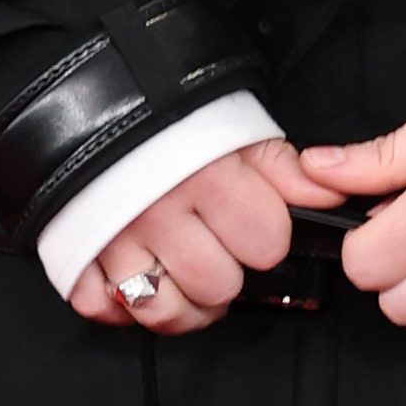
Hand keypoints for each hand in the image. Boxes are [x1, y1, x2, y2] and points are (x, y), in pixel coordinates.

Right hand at [63, 136, 314, 333]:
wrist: (88, 92)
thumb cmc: (172, 119)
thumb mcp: (235, 129)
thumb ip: (283, 169)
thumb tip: (330, 198)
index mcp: (207, 178)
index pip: (267, 244)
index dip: (267, 235)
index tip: (252, 221)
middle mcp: (159, 213)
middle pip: (219, 286)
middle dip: (227, 273)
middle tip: (216, 247)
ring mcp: (112, 239)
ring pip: (164, 312)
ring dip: (181, 304)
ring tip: (186, 279)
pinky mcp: (75, 255)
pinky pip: (101, 309)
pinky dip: (120, 306)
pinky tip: (139, 283)